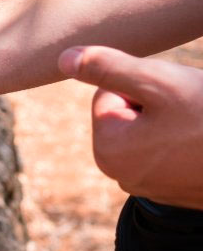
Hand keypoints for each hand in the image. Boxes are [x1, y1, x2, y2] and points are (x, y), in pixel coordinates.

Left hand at [58, 45, 202, 208]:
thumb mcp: (159, 83)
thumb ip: (108, 68)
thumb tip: (62, 58)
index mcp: (108, 148)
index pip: (109, 94)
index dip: (143, 83)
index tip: (172, 95)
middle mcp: (119, 174)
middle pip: (128, 115)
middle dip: (157, 103)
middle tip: (190, 110)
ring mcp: (147, 186)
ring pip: (152, 131)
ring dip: (175, 120)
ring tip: (199, 126)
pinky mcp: (173, 192)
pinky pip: (171, 152)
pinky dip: (188, 142)